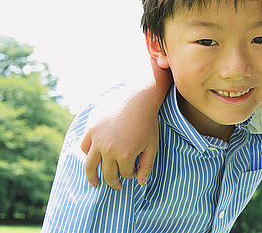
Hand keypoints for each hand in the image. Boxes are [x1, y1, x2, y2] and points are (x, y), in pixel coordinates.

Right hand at [79, 56, 170, 189]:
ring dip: (91, 177)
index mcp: (125, 155)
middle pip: (107, 174)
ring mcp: (97, 140)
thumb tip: (140, 183)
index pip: (124, 173)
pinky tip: (92, 159)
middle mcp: (108, 150)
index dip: (130, 175)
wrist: (137, 99)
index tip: (133, 172)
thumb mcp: (152, 145)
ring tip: (94, 183)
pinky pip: (84, 147)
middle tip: (116, 187)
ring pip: (90, 165)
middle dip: (113, 182)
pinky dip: (87, 154)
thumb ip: (147, 166)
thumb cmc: (147, 122)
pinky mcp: (91, 129)